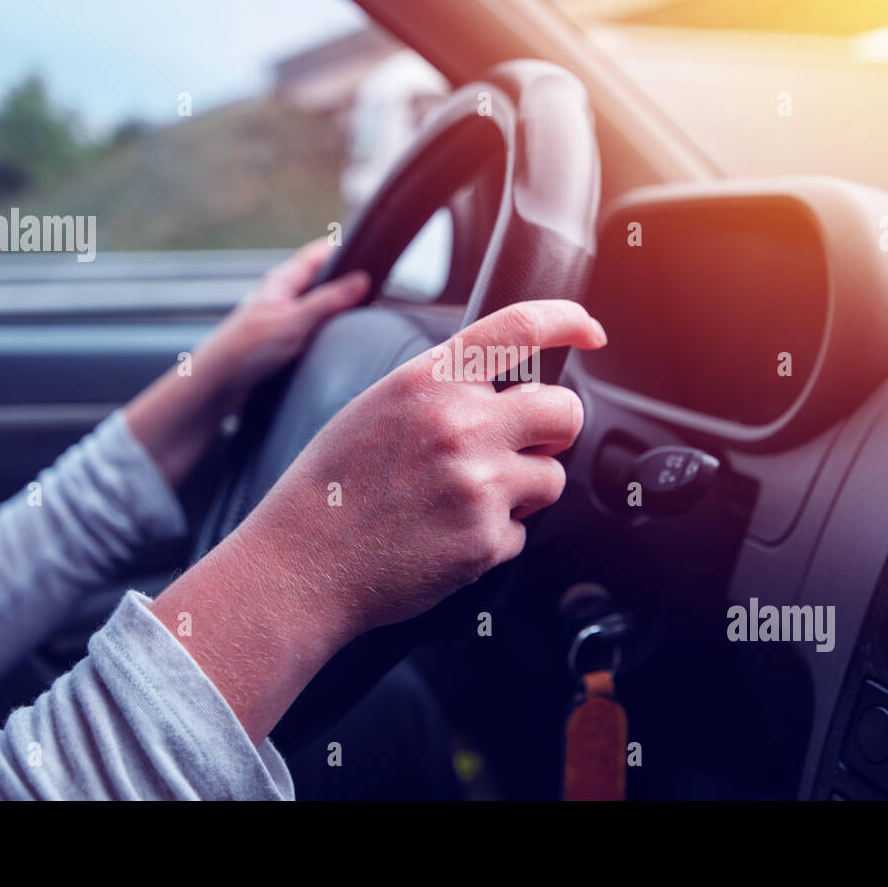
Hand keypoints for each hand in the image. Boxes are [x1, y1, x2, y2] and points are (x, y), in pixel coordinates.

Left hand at [125, 239, 368, 486]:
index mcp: (282, 280)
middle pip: (322, 277)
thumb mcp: (294, 321)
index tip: (375, 252)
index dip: (347, 249)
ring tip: (366, 312)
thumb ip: (328, 301)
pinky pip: (312, 324)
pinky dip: (328, 326)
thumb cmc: (246, 350)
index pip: (320, 252)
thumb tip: (362, 280)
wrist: (215, 385)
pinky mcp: (281, 338)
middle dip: (348, 279)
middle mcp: (282, 294)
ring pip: (318, 302)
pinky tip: (340, 338)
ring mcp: (281, 316)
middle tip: (379, 286)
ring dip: (339, 306)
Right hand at [151, 300, 607, 738]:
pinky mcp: (486, 539)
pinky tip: (445, 537)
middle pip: (564, 410)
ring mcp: (478, 483)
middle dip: (554, 430)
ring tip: (464, 501)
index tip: (588, 332)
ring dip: (524, 491)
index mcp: (429, 380)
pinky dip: (494, 538)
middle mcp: (461, 424)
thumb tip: (501, 386)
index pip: (520, 328)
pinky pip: (522, 532)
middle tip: (524, 446)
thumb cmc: (330, 488)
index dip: (568, 322)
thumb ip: (442, 388)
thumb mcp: (377, 406)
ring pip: (551, 477)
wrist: (300, 564)